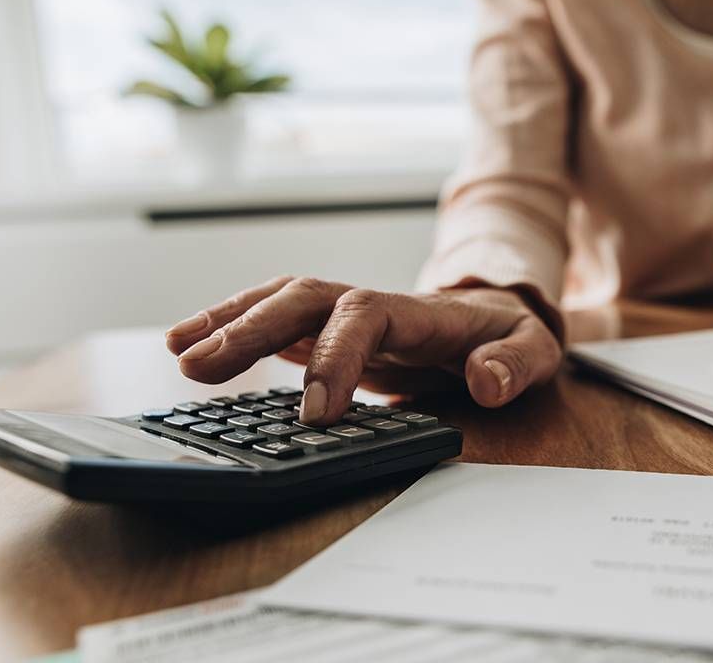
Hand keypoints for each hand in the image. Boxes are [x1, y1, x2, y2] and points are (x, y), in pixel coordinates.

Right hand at [165, 277, 562, 424]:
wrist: (497, 321)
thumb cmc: (510, 338)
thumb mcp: (535, 350)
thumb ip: (515, 364)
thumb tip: (487, 381)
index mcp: (418, 311)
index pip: (365, 317)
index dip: (335, 357)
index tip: (315, 413)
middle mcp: (372, 303)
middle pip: (303, 298)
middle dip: (251, 328)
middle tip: (200, 368)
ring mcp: (344, 312)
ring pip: (278, 300)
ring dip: (227, 320)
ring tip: (177, 350)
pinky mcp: (326, 328)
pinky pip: (272, 319)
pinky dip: (229, 325)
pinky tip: (187, 346)